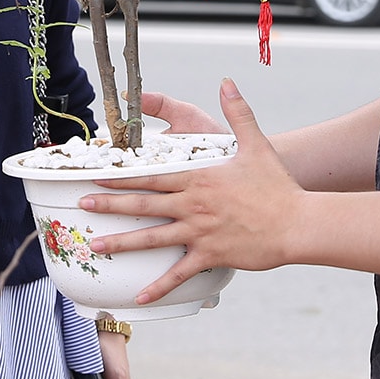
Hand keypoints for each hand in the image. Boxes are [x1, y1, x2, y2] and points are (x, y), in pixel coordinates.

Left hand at [82, 79, 304, 302]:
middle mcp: (193, 205)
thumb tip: (227, 81)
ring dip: (122, 242)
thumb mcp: (256, 144)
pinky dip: (159, 286)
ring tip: (96, 246)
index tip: (97, 175)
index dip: (122, 176)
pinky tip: (139, 296)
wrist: (297, 222)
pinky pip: (179, 273)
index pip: (152, 176)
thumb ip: (238, 112)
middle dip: (110, 204)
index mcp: (198, 179)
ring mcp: (200, 232)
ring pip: (152, 238)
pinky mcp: (210, 255)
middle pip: (143, 204)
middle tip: (82, 205)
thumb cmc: (277, 185)